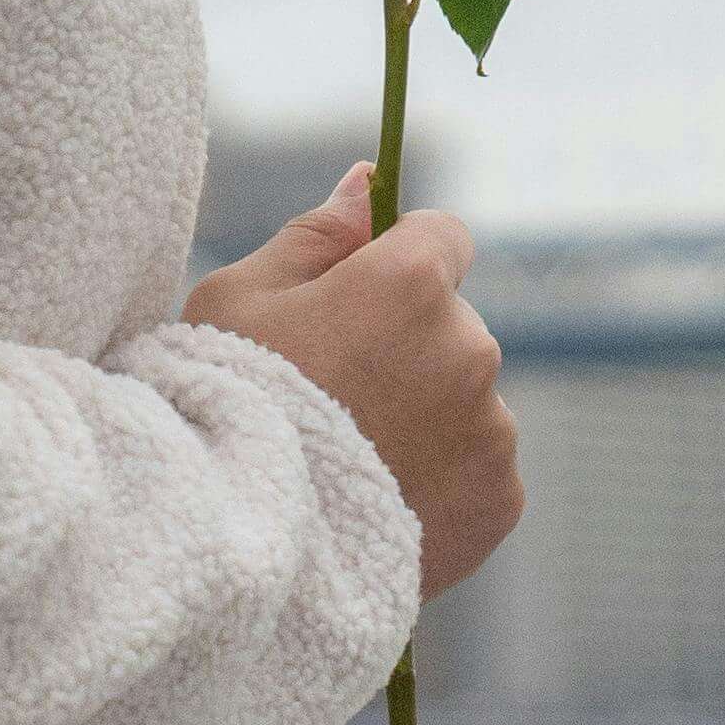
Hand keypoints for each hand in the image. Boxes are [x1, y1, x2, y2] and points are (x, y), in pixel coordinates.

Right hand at [187, 163, 523, 604]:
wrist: (240, 545)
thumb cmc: (224, 406)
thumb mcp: (240, 298)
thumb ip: (318, 234)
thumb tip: (369, 179)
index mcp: (411, 282)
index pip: (443, 236)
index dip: (397, 263)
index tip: (356, 303)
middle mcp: (469, 347)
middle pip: (453, 324)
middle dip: (409, 346)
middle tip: (334, 399)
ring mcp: (492, 428)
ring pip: (467, 399)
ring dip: (427, 415)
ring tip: (350, 460)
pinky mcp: (500, 498)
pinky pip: (479, 467)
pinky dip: (442, 479)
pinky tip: (379, 499)